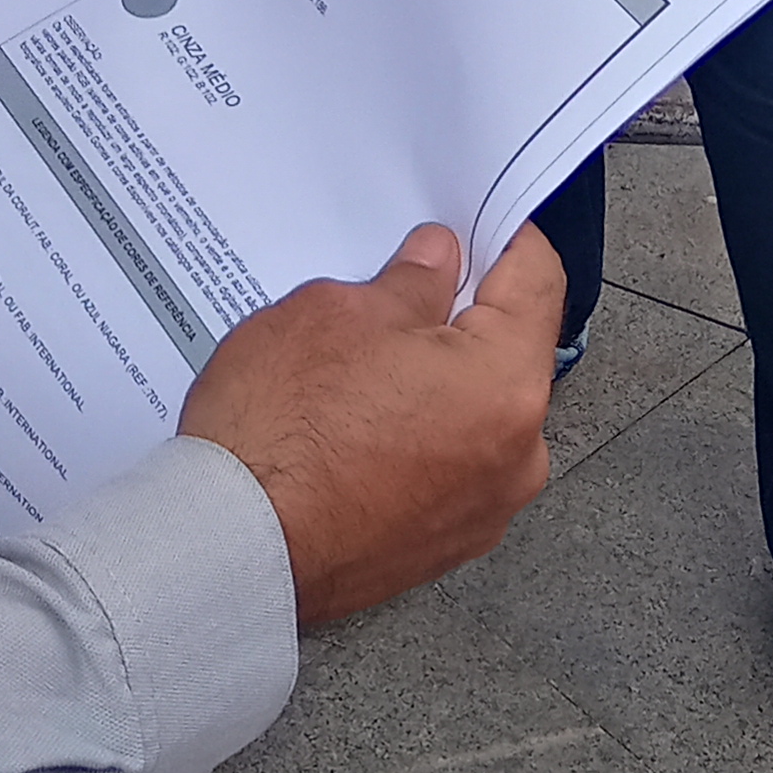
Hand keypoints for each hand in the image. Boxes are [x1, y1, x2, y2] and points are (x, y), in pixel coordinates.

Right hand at [177, 224, 560, 624]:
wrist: (235, 549)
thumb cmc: (282, 433)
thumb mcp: (337, 313)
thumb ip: (408, 283)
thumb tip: (438, 264)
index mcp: (505, 385)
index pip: (537, 280)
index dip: (500, 236)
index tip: (469, 222)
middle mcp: (515, 455)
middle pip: (508, 351)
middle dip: (457, 313)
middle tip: (392, 288)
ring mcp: (482, 509)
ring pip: (473, 411)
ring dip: (433, 379)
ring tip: (357, 363)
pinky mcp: (442, 544)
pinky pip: (447, 463)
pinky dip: (415, 434)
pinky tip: (353, 420)